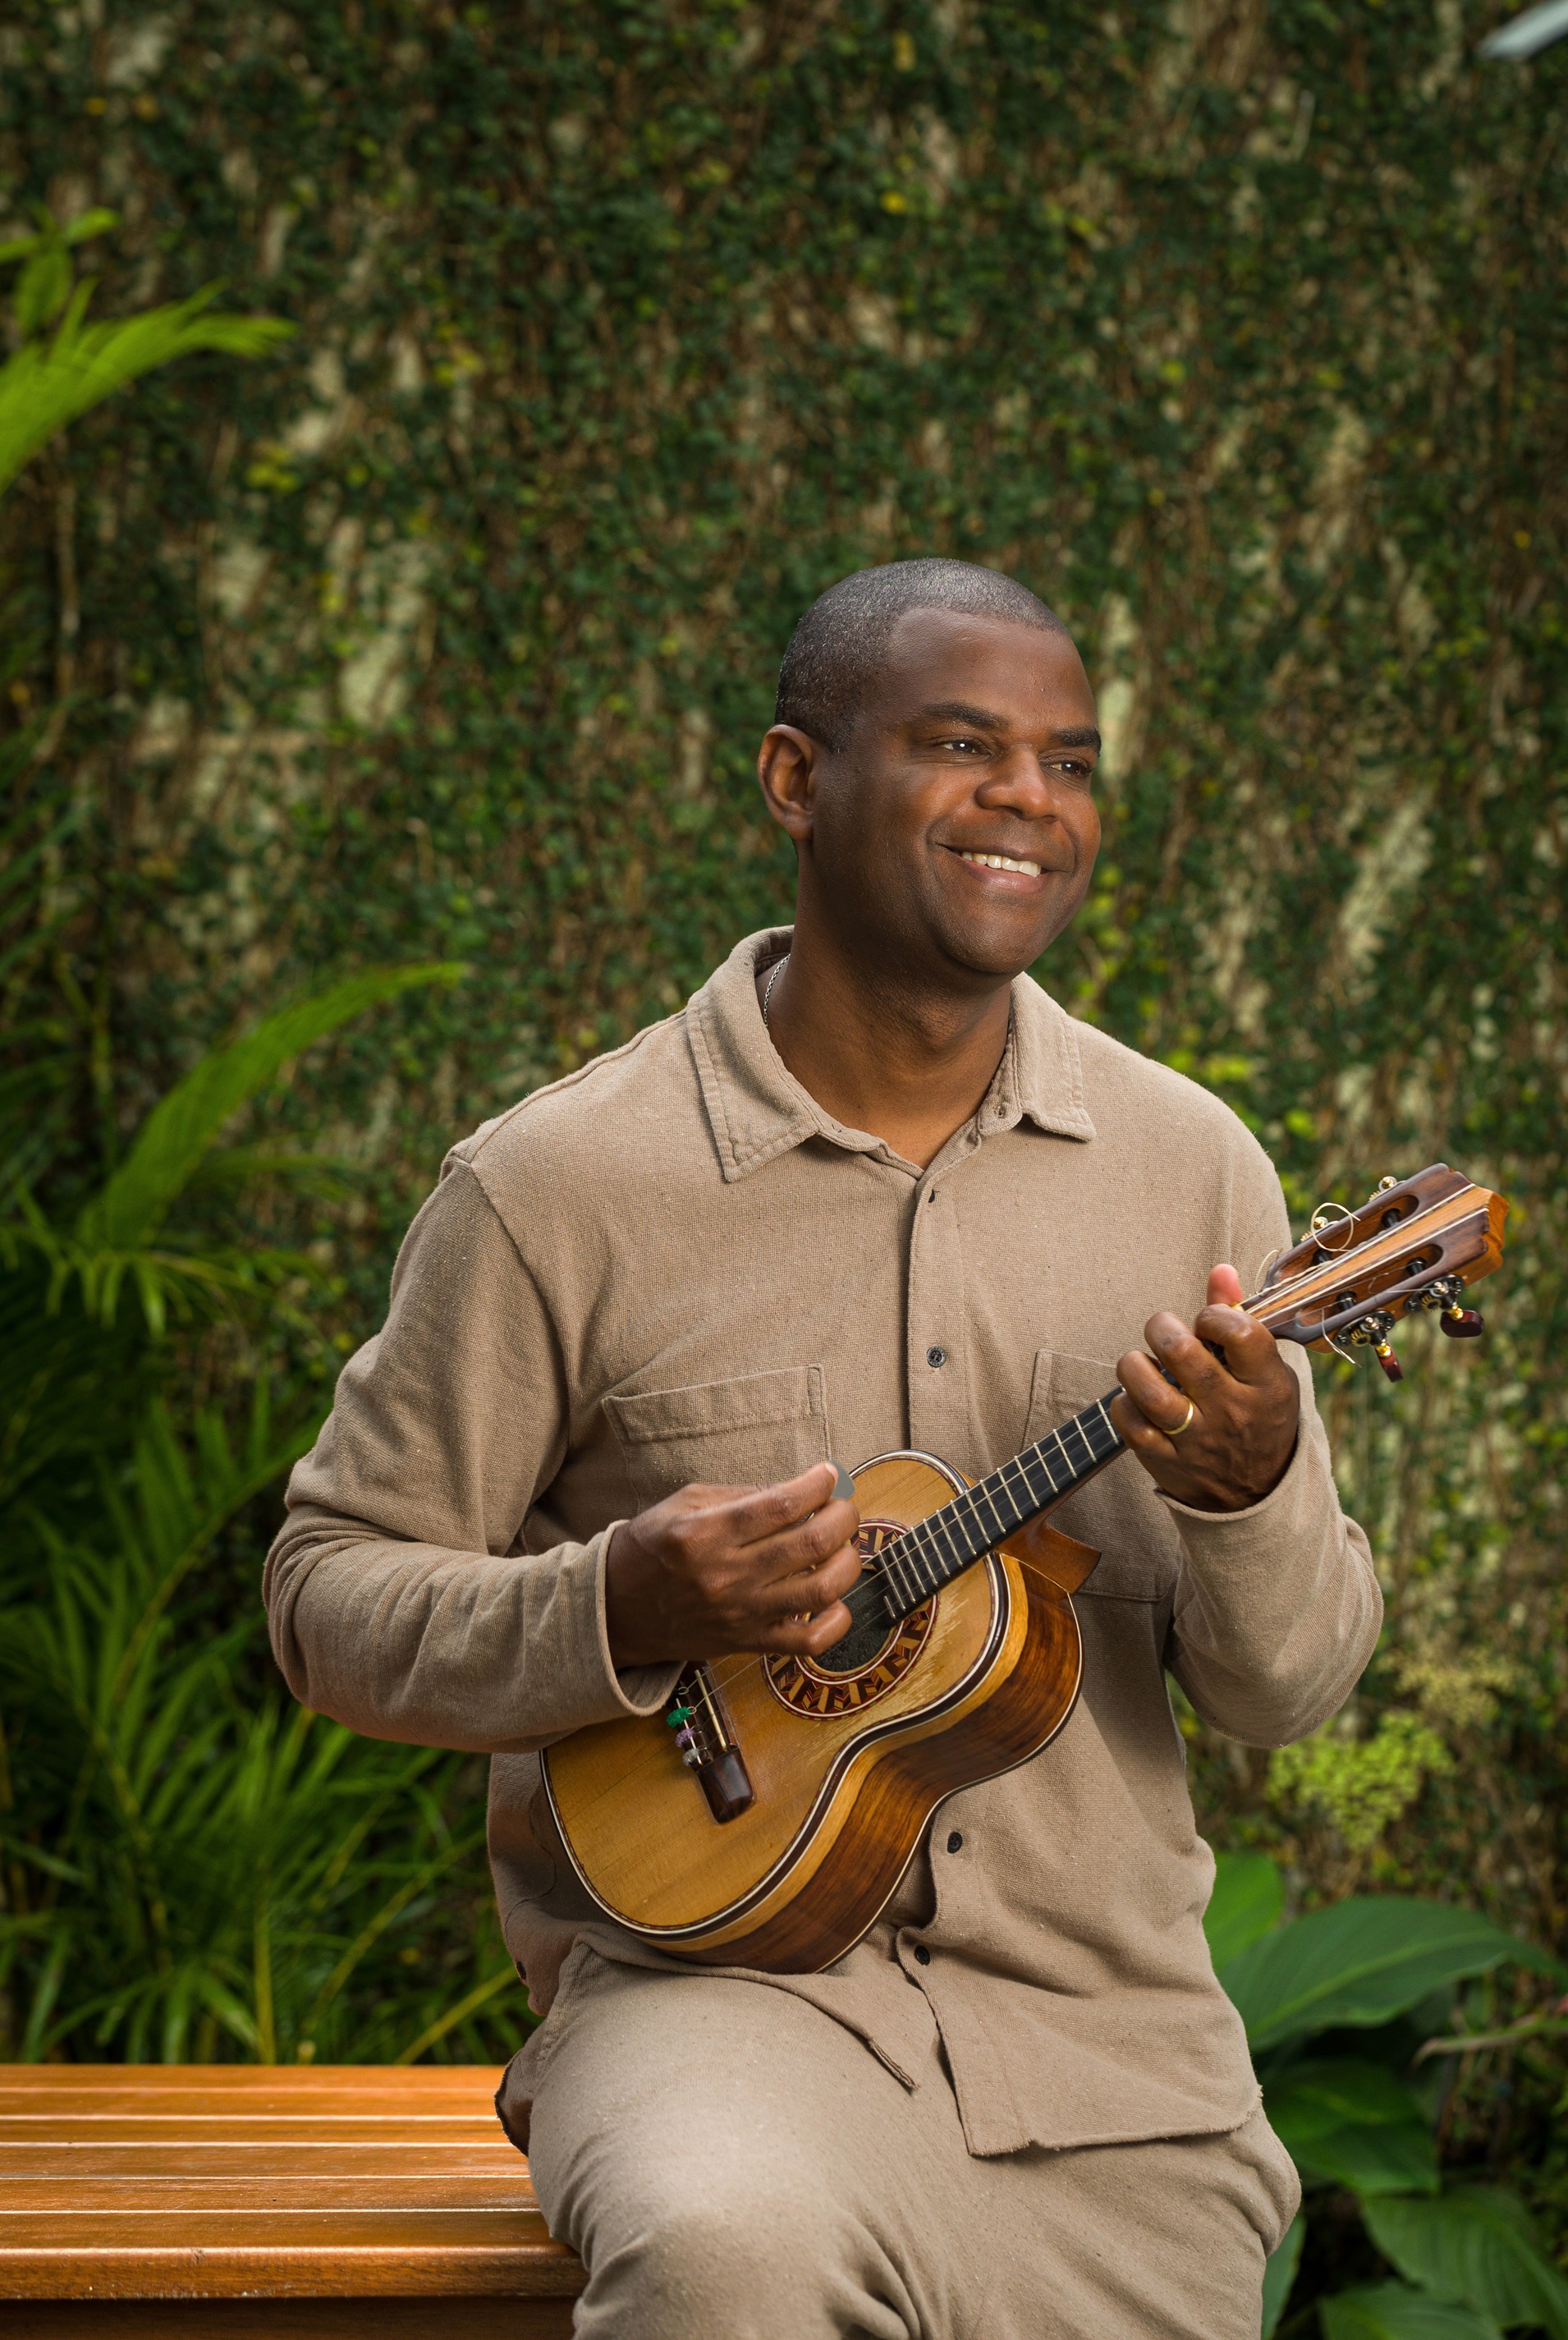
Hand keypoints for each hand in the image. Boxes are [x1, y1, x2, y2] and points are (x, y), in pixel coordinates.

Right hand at [604, 1463, 861, 1668]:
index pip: (782, 1504)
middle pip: (811, 1543)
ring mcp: (741, 1613)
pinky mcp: (749, 1643)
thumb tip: (798, 1491)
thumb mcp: (685, 1503)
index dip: (818, 1485)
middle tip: (843, 1508)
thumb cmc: (651, 1549)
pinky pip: (809, 1642)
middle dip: (843, 1517)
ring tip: (843, 1547)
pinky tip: (834, 1598)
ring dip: (847, 1562)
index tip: (828, 1475)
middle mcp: (727, 1574)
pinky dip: (836, 1621)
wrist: (617, 1609)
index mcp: (707, 1532)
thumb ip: (741, 1495)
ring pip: (821, 1590)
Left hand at [1109, 1265, 1298, 1513]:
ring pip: (1149, 1390)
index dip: (1214, 1314)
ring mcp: (1197, 1439)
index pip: (1240, 1333)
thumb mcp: (1265, 1371)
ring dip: (1135, 1363)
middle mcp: (1231, 1412)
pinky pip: (1130, 1424)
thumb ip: (1239, 1318)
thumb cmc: (1258, 1414)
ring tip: (1142, 1360)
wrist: (1256, 1495)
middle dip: (1163, 1327)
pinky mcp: (1166, 1461)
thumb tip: (1220, 1270)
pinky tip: (1134, 1396)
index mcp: (1264, 1385)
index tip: (1207, 1321)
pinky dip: (1124, 1402)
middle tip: (1164, 1330)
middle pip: (1182, 1353)